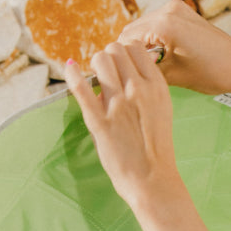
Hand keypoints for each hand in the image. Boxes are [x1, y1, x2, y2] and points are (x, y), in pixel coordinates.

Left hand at [63, 40, 181, 209]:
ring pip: (101, 60)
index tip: (120, 66)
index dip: (124, 54)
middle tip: (106, 75)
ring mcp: (119, 105)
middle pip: (116, 49)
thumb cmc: (156, 151)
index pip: (135, 48)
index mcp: (157, 88)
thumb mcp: (161, 112)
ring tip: (95, 80)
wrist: (154, 182)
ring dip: (95, 66)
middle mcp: (139, 90)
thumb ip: (145, 91)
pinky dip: (72, 75)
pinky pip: (81, 88)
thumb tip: (119, 77)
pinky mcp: (100, 122)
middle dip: (108, 58)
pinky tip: (69, 69)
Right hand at [118, 0, 230, 102]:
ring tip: (152, 68)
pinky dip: (156, 40)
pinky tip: (163, 58)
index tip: (123, 75)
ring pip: (145, 27)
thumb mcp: (175, 76)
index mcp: (164, 24)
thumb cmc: (214, 74)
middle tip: (136, 74)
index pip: (127, 39)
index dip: (123, 59)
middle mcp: (168, 9)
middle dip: (132, 52)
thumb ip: (148, 69)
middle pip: (133, 30)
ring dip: (143, 46)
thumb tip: (129, 71)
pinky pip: (159, 25)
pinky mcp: (185, 13)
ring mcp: (178, 9)